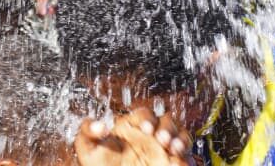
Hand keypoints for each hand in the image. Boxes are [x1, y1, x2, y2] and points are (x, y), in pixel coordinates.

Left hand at [75, 110, 191, 165]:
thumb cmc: (101, 164)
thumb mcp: (88, 148)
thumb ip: (88, 132)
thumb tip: (99, 126)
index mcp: (131, 126)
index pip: (144, 114)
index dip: (146, 119)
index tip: (146, 129)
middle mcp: (149, 135)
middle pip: (166, 121)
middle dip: (167, 128)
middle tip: (162, 140)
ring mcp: (161, 149)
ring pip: (180, 136)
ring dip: (180, 140)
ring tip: (175, 149)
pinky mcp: (170, 163)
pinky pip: (185, 157)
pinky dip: (186, 158)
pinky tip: (179, 161)